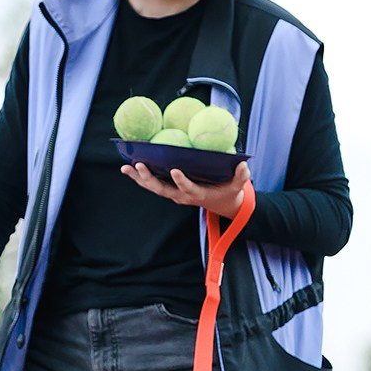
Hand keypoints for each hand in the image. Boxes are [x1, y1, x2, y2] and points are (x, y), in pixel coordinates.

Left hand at [121, 159, 251, 219]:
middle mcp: (181, 195)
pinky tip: (128, 166)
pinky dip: (140, 177)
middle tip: (139, 165)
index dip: (181, 181)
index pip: (188, 188)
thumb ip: (241, 177)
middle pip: (162, 189)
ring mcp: (174, 194)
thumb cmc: (229, 193)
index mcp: (197, 193)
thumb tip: (244, 165)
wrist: (222, 205)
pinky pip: (153, 184)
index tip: (175, 170)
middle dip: (149, 178)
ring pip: (153, 187)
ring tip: (125, 167)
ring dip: (139, 177)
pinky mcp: (170, 190)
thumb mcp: (237, 187)